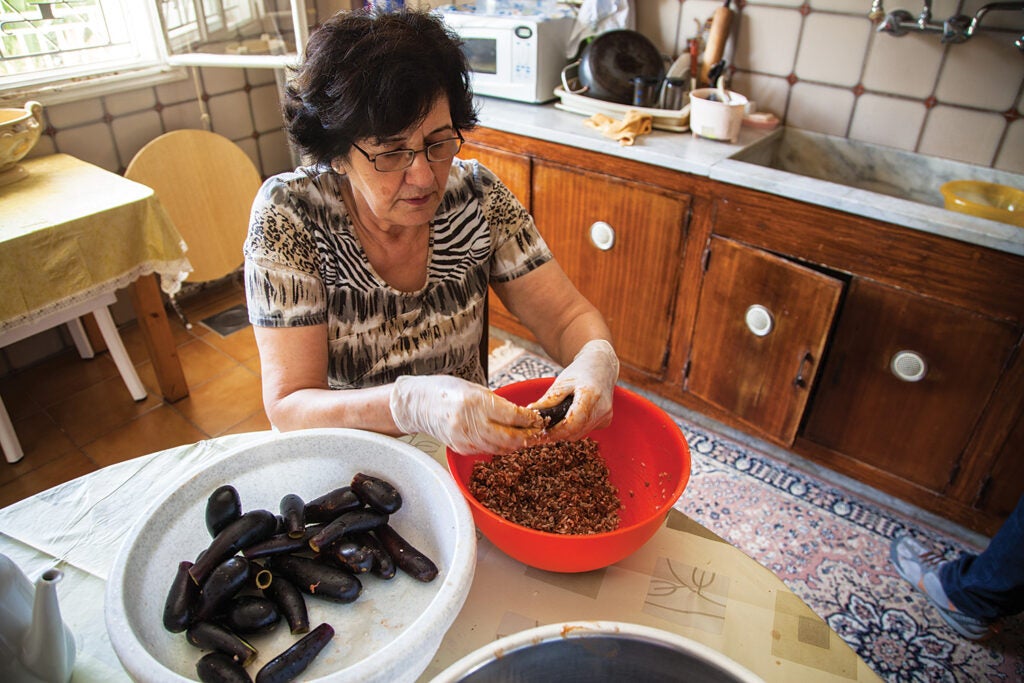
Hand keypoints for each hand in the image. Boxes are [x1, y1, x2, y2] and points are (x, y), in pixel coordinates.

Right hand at [390, 375, 542, 454]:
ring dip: (516, 445)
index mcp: (476, 401)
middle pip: (509, 437)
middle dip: (527, 436)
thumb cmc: (446, 391)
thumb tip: (520, 415)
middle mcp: (470, 422)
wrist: (418, 404)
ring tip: (526, 438)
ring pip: (500, 448)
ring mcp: (465, 438)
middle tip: (537, 432)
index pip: (512, 415)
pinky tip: (506, 442)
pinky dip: (500, 448)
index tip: (539, 419)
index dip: (529, 419)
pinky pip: (487, 451)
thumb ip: (496, 403)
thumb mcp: (475, 388)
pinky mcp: (461, 448)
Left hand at [528, 339, 618, 441]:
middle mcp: (602, 409)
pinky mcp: (606, 421)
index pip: (573, 423)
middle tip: (544, 427)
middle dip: (558, 432)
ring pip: (580, 433)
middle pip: (576, 432)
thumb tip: (532, 413)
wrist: (601, 366)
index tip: (542, 433)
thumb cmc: (580, 372)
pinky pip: (586, 430)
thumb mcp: (561, 382)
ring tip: (555, 420)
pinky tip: (570, 416)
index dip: (556, 431)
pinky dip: (576, 427)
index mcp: (591, 395)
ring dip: (566, 431)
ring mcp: (605, 416)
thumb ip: (549, 400)